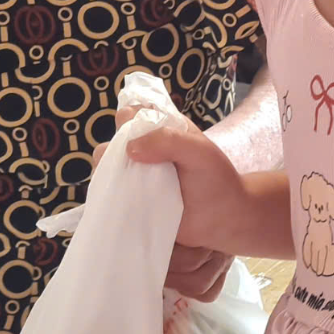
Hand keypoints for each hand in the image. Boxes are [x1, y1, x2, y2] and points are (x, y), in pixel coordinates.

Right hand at [93, 108, 239, 300]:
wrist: (225, 219)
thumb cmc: (216, 179)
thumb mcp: (199, 151)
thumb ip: (169, 141)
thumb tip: (130, 148)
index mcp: (161, 131)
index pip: (133, 114)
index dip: (127, 119)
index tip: (130, 131)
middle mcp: (146, 152)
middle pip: (114, 142)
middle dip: (111, 151)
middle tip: (126, 165)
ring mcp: (139, 178)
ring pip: (108, 170)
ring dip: (108, 175)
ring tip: (122, 186)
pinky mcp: (135, 202)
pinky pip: (113, 197)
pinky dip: (109, 198)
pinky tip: (114, 202)